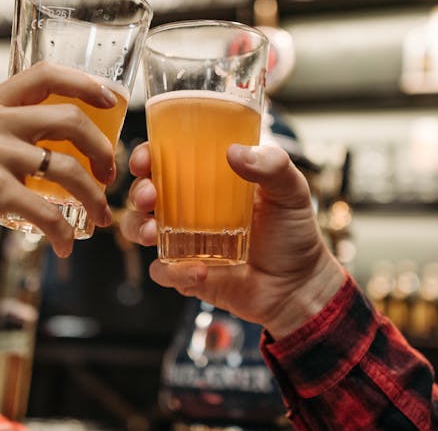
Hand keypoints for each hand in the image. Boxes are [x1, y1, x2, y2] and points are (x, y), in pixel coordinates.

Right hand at [120, 141, 344, 337]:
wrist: (300, 286)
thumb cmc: (294, 233)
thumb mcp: (291, 191)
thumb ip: (272, 166)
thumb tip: (234, 152)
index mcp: (210, 181)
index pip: (168, 160)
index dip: (147, 156)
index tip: (144, 159)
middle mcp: (191, 208)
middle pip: (146, 193)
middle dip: (137, 192)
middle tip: (148, 196)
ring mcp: (186, 242)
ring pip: (141, 229)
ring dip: (139, 227)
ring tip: (154, 233)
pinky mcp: (187, 274)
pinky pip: (164, 272)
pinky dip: (173, 272)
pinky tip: (197, 270)